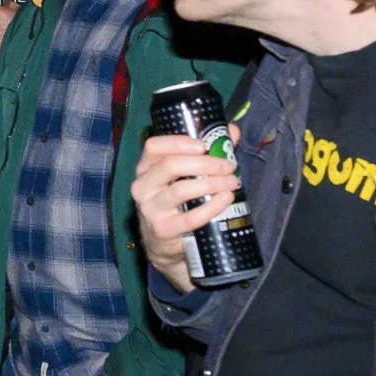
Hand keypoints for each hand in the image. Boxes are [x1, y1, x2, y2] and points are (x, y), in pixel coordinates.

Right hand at [132, 131, 243, 292]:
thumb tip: (232, 131)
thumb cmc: (178, 204)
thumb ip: (207, 153)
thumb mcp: (186, 177)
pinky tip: (226, 199)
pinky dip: (211, 207)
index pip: (154, 147)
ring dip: (211, 183)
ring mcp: (150, 209)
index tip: (204, 145)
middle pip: (170, 166)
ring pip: (180, 190)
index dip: (178, 142)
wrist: (165, 244)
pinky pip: (189, 217)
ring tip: (232, 183)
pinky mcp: (162, 230)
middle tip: (228, 166)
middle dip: (204, 163)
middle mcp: (142, 187)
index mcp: (146, 169)